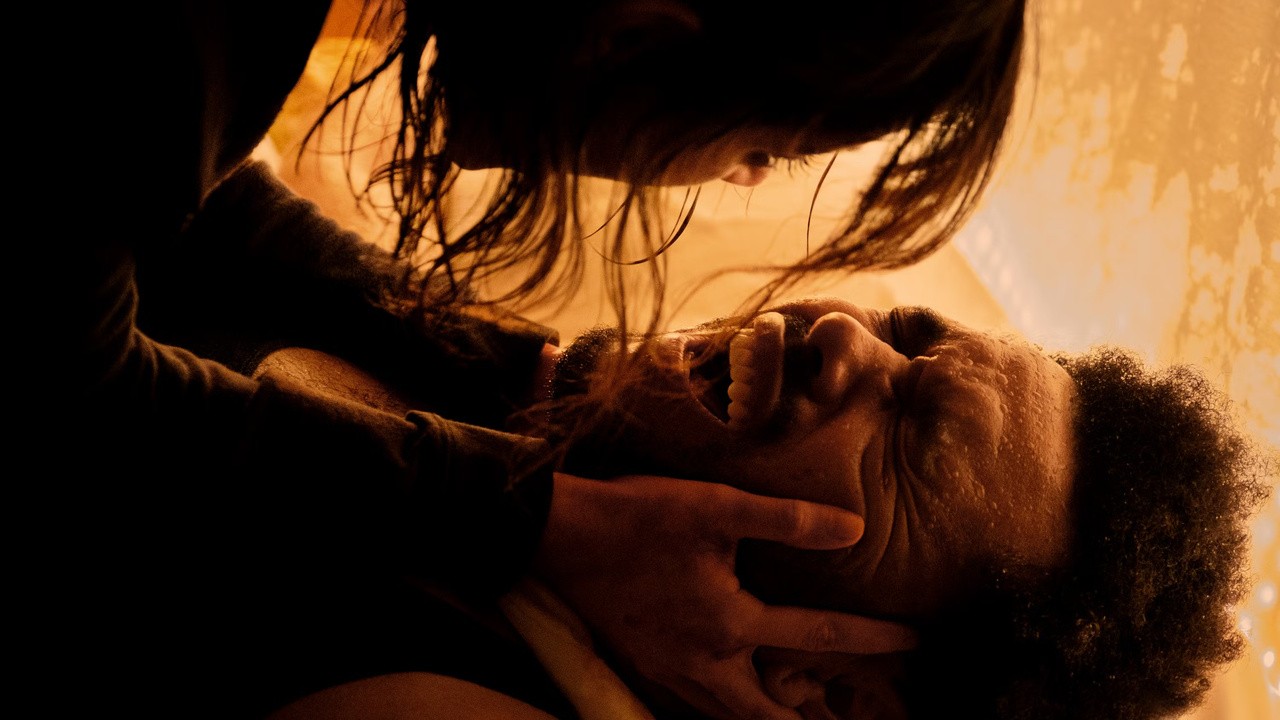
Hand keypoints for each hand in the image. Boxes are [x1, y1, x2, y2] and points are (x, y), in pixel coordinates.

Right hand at [532, 473, 916, 719]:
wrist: (558, 536)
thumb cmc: (638, 517)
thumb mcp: (717, 507)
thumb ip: (787, 521)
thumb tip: (852, 529)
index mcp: (729, 625)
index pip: (817, 638)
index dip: (872, 639)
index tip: (913, 639)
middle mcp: (704, 662)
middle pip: (768, 717)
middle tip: (848, 714)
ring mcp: (671, 670)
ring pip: (730, 715)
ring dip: (768, 717)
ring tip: (798, 710)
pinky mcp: (646, 664)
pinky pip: (698, 702)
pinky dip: (727, 705)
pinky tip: (732, 687)